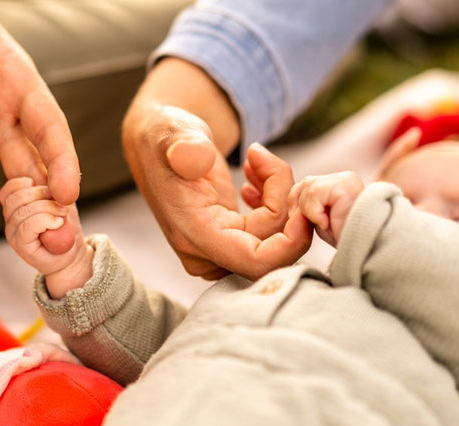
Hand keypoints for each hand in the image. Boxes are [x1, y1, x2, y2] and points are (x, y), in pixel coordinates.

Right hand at [0, 177, 91, 298]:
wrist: (72, 257)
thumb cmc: (66, 230)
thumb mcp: (59, 203)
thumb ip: (50, 190)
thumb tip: (48, 174)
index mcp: (16, 207)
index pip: (7, 191)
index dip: (21, 184)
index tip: (43, 186)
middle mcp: (10, 220)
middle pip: (16, 198)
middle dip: (41, 195)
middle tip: (62, 205)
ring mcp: (13, 232)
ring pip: (23, 211)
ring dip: (48, 209)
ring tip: (63, 216)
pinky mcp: (20, 244)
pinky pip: (28, 226)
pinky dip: (45, 221)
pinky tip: (58, 223)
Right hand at [123, 59, 308, 279]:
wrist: (158, 143)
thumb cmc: (166, 136)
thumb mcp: (173, 132)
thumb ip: (184, 146)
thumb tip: (193, 156)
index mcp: (194, 234)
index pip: (255, 261)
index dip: (289, 243)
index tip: (301, 205)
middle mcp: (206, 251)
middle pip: (271, 248)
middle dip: (285, 207)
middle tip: (271, 163)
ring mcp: (218, 248)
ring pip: (273, 240)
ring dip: (279, 200)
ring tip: (259, 162)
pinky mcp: (229, 238)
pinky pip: (268, 233)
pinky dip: (273, 202)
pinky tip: (256, 176)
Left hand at [288, 171, 364, 247]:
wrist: (360, 251)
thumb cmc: (343, 240)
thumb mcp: (320, 220)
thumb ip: (308, 205)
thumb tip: (293, 203)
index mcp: (340, 185)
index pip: (306, 184)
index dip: (298, 203)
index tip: (306, 224)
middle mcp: (345, 179)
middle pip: (305, 183)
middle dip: (303, 207)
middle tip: (319, 225)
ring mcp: (347, 180)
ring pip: (308, 187)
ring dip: (310, 212)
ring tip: (326, 224)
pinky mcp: (346, 184)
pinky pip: (315, 192)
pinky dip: (314, 212)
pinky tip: (328, 223)